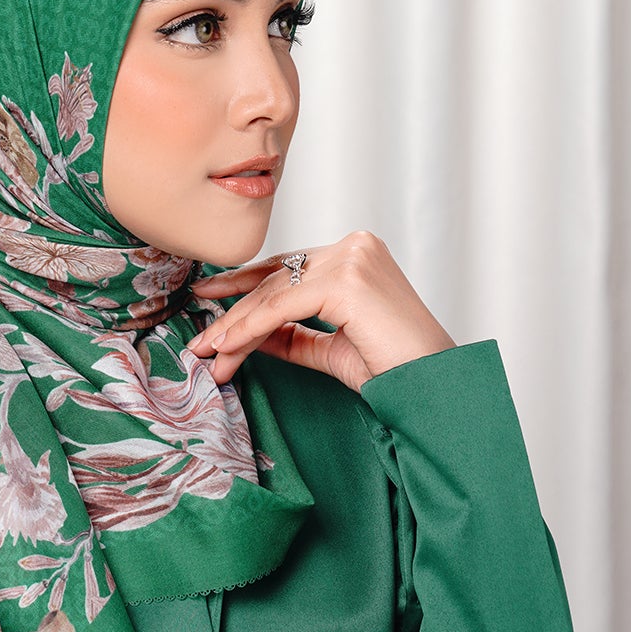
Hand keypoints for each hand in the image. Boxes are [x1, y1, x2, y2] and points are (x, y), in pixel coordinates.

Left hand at [184, 229, 457, 393]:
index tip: (208, 301)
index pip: (287, 268)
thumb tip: (242, 333)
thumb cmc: (391, 368)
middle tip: (201, 342)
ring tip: (210, 355)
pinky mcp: (346, 280)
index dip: (244, 287)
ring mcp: (351, 258)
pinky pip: (281, 307)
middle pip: (275, 280)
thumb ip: (290, 334)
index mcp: (355, 253)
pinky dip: (249, 329)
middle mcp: (353, 246)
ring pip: (273, 293)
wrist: (429, 385)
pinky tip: (228, 348)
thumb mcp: (329, 346)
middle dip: (233, 314)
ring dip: (235, 328)